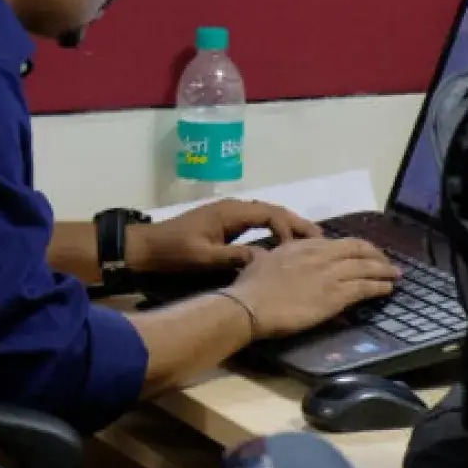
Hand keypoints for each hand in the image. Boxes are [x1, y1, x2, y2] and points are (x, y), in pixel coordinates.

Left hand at [129, 198, 320, 273]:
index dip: (288, 229)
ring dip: (287, 226)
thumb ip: (234, 256)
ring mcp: (228, 214)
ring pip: (266, 215)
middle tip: (321, 241)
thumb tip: (265, 259)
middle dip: (296, 224)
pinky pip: (256, 222)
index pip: (269, 214)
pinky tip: (284, 244)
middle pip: (272, 210)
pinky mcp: (225, 223)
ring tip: (310, 243)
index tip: (300, 249)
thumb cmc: (173, 252)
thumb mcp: (203, 257)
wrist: (147, 247)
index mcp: (229, 212)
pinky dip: (273, 230)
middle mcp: (232, 208)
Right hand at [226, 237, 399, 338]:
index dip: (353, 247)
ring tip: (395, 274)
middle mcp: (319, 255)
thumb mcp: (259, 260)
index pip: (335, 242)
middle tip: (385, 262)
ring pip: (365, 267)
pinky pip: (364, 287)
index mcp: (301, 246)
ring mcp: (329, 274)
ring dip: (383, 270)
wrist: (252, 306)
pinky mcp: (336, 295)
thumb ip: (268, 255)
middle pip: (357, 249)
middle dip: (375, 254)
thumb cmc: (251, 286)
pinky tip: (387, 289)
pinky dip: (379, 286)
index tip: (360, 254)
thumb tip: (264, 254)